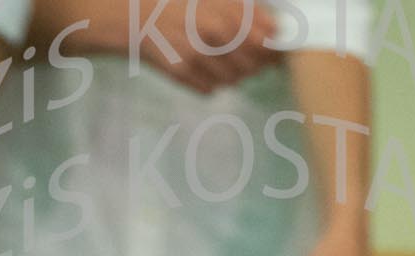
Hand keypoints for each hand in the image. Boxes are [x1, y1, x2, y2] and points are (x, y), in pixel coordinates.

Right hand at [133, 0, 281, 91]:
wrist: (138, 13)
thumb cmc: (182, 2)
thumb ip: (249, 11)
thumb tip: (276, 29)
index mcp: (225, 13)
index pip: (264, 42)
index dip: (274, 49)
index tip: (276, 51)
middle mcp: (212, 36)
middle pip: (252, 65)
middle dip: (256, 63)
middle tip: (250, 56)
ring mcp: (195, 58)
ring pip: (233, 80)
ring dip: (235, 73)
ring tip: (222, 56)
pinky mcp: (181, 73)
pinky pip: (211, 88)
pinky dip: (213, 81)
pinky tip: (204, 65)